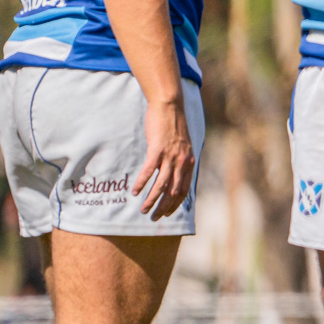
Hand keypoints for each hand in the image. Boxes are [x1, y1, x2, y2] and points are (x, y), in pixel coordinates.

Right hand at [134, 97, 194, 219]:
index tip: (166, 214)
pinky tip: (134, 191)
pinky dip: (142, 183)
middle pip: (173, 191)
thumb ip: (180, 159)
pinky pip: (149, 171)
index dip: (175, 204)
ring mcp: (170, 156)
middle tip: (153, 218)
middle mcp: (182, 162)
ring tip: (143, 210)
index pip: (184, 190)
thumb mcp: (182, 145)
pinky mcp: (158, 149)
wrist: (169, 106)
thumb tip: (173, 172)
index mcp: (189, 162)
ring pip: (162, 185)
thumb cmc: (173, 125)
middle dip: (164, 207)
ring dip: (152, 200)